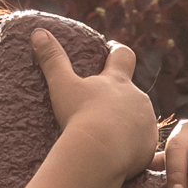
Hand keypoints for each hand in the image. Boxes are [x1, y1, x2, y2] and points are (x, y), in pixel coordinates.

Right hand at [40, 33, 160, 175]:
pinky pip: (143, 144)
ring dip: (128, 123)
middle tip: (102, 107)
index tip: (111, 50)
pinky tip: (119, 155)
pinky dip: (133, 147)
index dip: (117, 51)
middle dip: (120, 98)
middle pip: (132, 92)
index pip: (123, 55)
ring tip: (109, 136)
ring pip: (139, 119)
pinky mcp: (149, 146)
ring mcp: (146, 123)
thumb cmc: (80, 117)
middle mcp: (138, 98)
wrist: (100, 155)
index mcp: (118, 81)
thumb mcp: (62, 86)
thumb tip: (38, 32)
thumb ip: (52, 59)